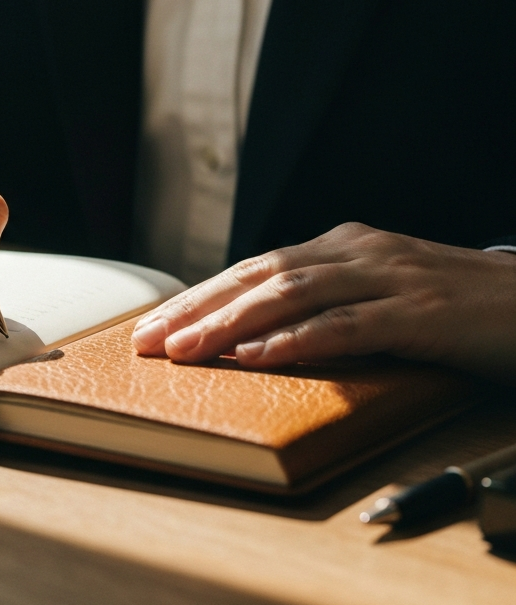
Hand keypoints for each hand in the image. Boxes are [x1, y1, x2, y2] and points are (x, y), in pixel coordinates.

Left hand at [131, 223, 515, 378]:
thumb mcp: (380, 295)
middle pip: (258, 275)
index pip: (253, 268)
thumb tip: (253, 338)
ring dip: (231, 324)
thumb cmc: (456, 308)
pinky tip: (258, 358)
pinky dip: (298, 341)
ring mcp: (390, 277)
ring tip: (185, 350)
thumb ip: (325, 305)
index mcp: (342, 247)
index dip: (198, 297)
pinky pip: (348, 325)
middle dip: (197, 308)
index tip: (153, 325)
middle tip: (148, 339)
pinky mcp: (420, 311)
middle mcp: (357, 252)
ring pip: (291, 294)